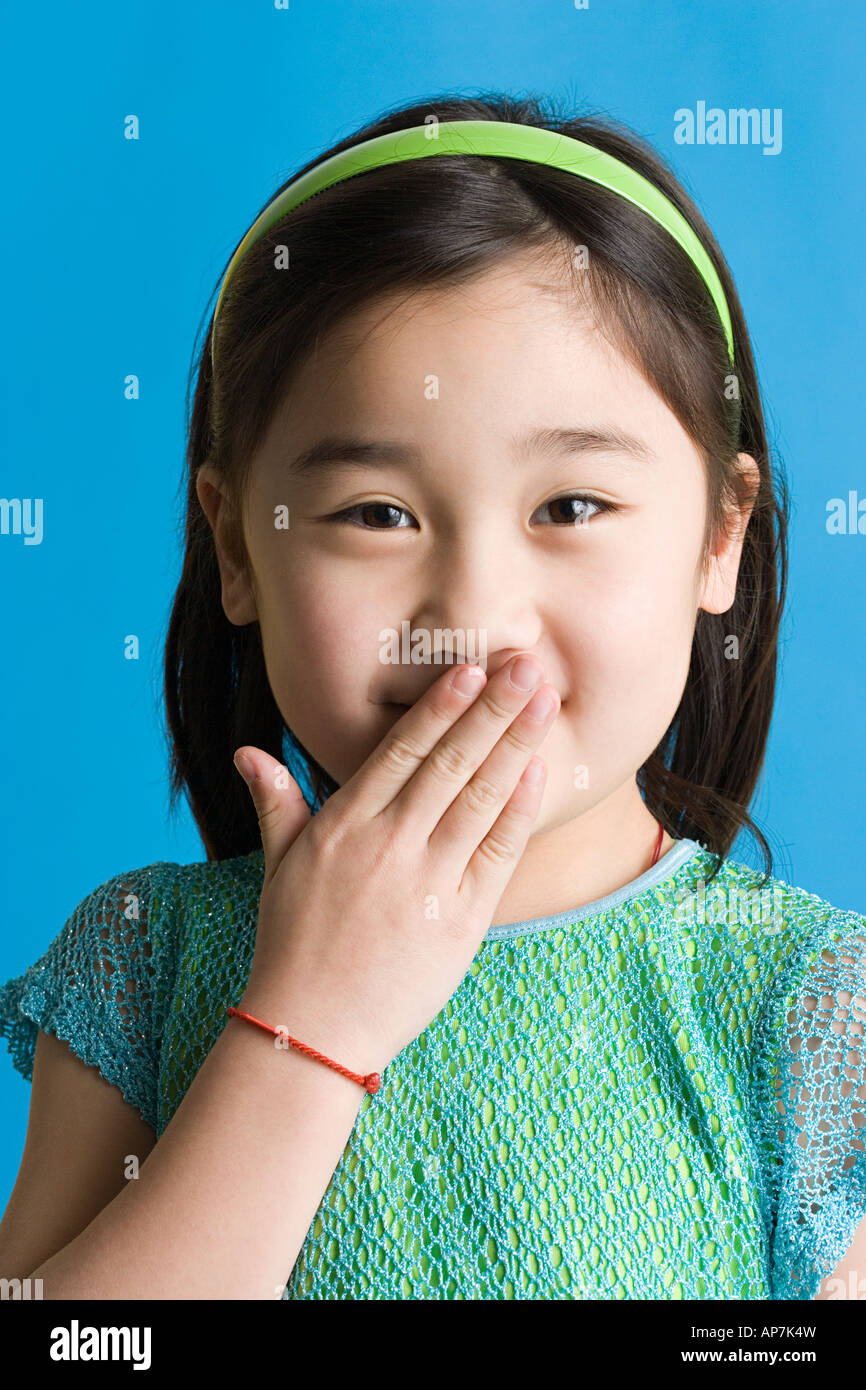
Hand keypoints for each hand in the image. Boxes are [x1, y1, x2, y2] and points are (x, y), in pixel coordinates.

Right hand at [233, 654, 559, 1074]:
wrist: (311, 1030)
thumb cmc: (293, 945)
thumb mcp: (278, 867)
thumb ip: (277, 803)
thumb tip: (248, 753)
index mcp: (345, 825)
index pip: (401, 751)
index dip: (440, 707)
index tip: (471, 669)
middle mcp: (388, 844)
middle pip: (450, 763)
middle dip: (492, 709)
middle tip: (527, 665)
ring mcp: (427, 881)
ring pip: (480, 798)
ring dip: (516, 746)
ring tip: (545, 702)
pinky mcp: (460, 920)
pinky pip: (496, 854)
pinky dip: (519, 812)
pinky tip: (538, 774)